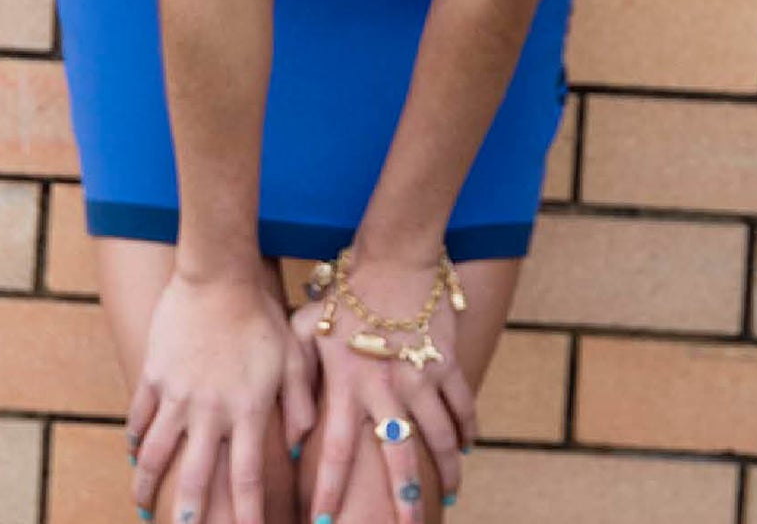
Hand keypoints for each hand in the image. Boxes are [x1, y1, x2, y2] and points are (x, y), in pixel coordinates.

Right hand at [128, 267, 315, 523]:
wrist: (218, 275)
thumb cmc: (262, 313)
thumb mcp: (293, 356)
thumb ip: (300, 402)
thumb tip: (300, 445)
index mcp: (247, 409)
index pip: (248, 476)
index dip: (248, 513)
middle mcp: (210, 410)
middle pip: (196, 477)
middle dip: (189, 516)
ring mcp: (177, 393)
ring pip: (157, 452)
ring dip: (148, 484)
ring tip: (143, 508)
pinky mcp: (155, 373)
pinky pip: (140, 415)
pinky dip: (135, 438)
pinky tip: (134, 454)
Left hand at [290, 249, 475, 522]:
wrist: (392, 258)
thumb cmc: (342, 295)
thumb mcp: (305, 330)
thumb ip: (295, 381)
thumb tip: (290, 435)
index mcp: (348, 385)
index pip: (337, 450)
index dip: (330, 489)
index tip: (323, 523)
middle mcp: (385, 389)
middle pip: (399, 459)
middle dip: (405, 502)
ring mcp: (420, 378)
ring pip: (438, 439)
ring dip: (445, 472)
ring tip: (448, 496)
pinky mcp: (446, 363)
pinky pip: (462, 407)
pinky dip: (466, 431)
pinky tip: (465, 448)